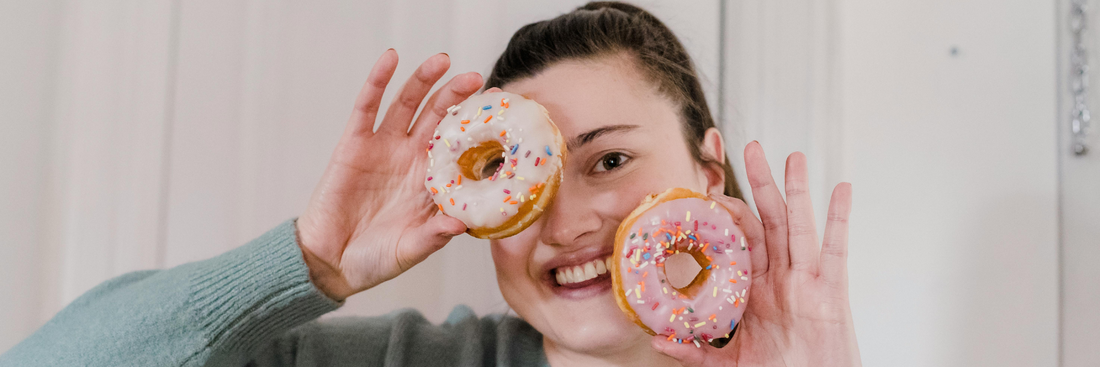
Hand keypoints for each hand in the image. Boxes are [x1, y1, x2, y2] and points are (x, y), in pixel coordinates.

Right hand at [296, 50, 482, 300]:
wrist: (329, 262)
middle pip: (438, 118)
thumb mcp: (409, 251)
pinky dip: (378, 81)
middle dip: (458, 97)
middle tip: (477, 79)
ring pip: (408, 105)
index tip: (503, 113)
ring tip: (443, 60)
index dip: (479, 130)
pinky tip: (391, 59)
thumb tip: (461, 224)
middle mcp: (411, 160)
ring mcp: (384, 148)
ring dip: (424, 80)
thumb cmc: (374, 260)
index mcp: (432, 183)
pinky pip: (367, 107)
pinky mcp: (354, 144)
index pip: (462, 148)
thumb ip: (433, 237)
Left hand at [652, 141, 860, 365]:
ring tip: (794, 156)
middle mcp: (782, 279)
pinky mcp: (831, 294)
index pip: (740, 241)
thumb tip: (657, 338)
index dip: (726, 214)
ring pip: (800, 227)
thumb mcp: (729, 362)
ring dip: (797, 190)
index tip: (708, 189)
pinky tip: (842, 189)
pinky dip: (840, 220)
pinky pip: (836, 251)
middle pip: (770, 221)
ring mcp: (808, 283)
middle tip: (749, 147)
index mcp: (757, 291)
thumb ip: (696, 349)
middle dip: (760, 183)